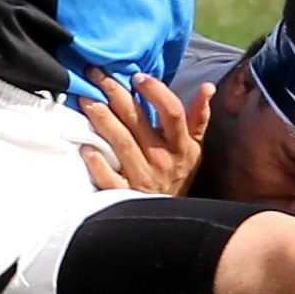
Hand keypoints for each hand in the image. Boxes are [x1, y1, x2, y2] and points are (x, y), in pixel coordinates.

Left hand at [79, 68, 209, 195]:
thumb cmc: (179, 173)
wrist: (173, 219)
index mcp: (180, 144)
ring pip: (120, 143)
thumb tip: (208, 86)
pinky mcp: (125, 195)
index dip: (155, 91)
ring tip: (86, 99)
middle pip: (136, 121)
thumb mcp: (194, 147)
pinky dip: (97, 163)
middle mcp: (161, 158)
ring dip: (101, 119)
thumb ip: (198, 117)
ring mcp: (142, 177)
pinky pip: (109, 178)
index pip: (172, 111)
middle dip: (115, 93)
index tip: (137, 76)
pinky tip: (85, 146)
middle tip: (96, 74)